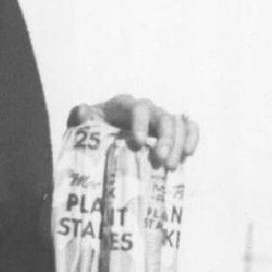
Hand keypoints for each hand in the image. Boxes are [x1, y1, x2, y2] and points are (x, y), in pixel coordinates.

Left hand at [71, 95, 199, 170]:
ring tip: (171, 166)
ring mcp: (159, 118)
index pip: (138, 108)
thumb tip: (82, 112)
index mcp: (124, 105)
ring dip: (178, 143)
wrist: (103, 138)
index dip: (141, 124)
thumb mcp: (82, 126)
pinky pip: (188, 127)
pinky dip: (192, 137)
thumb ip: (79, 118)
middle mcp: (146, 108)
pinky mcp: (171, 130)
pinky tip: (188, 154)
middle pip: (162, 117)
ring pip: (177, 123)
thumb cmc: (91, 132)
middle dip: (165, 138)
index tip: (138, 144)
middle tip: (161, 161)